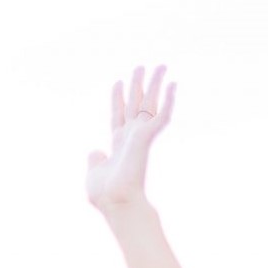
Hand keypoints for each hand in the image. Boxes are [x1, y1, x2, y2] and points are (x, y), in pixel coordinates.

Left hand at [86, 65, 174, 215]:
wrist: (115, 201)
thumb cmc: (104, 194)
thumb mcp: (93, 173)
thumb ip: (95, 160)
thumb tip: (95, 151)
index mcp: (118, 144)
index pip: (118, 115)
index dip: (117, 98)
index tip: (117, 82)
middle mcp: (131, 137)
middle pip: (135, 104)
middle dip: (138, 85)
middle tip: (141, 66)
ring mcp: (140, 136)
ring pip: (151, 103)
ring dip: (156, 84)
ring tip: (161, 65)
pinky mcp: (148, 137)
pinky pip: (162, 115)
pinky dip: (169, 100)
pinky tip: (173, 84)